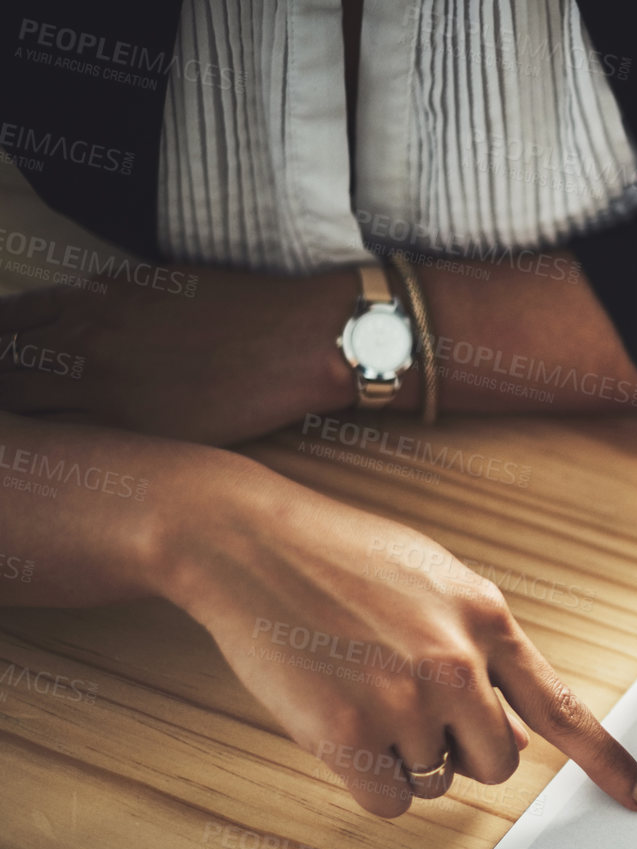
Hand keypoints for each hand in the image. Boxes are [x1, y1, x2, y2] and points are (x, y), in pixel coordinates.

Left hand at [0, 269, 351, 444]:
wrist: (297, 340)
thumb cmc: (240, 309)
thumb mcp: (154, 285)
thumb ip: (98, 304)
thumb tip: (66, 322)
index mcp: (84, 302)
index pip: (3, 325)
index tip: (5, 366)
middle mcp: (82, 344)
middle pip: (2, 371)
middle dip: (2, 387)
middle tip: (12, 406)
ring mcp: (104, 392)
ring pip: (21, 414)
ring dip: (18, 425)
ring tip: (24, 451)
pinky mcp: (137, 434)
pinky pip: (68, 449)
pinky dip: (51, 454)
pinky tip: (50, 466)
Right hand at [162, 462, 636, 815]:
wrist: (250, 543)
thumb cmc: (344, 560)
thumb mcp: (439, 587)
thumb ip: (485, 654)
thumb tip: (517, 728)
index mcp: (488, 621)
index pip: (562, 706)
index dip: (604, 760)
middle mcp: (456, 664)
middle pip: (499, 762)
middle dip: (465, 750)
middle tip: (414, 708)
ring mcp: (403, 701)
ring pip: (438, 783)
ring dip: (408, 759)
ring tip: (365, 695)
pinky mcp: (347, 736)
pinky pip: (389, 800)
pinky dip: (369, 780)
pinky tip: (343, 726)